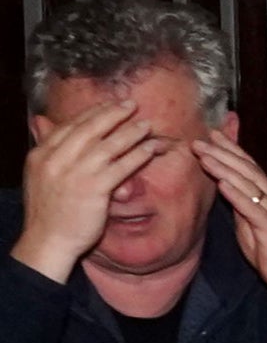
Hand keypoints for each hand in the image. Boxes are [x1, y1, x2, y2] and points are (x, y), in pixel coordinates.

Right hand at [11, 96, 166, 280]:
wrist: (48, 239)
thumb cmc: (47, 211)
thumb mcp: (39, 174)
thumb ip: (46, 148)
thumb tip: (42, 123)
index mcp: (42, 153)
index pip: (71, 125)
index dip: (93, 113)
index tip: (110, 105)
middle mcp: (57, 158)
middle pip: (90, 129)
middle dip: (113, 114)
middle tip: (131, 104)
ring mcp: (75, 173)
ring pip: (108, 145)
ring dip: (130, 132)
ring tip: (146, 124)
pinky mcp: (93, 189)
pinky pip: (121, 167)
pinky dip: (137, 155)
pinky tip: (150, 148)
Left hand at [191, 134, 266, 320]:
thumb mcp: (250, 224)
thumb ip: (240, 205)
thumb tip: (226, 188)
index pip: (249, 167)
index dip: (231, 149)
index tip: (212, 134)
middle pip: (246, 169)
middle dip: (222, 153)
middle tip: (200, 140)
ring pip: (247, 184)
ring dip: (224, 168)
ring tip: (204, 155)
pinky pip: (251, 208)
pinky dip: (236, 194)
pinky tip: (222, 183)